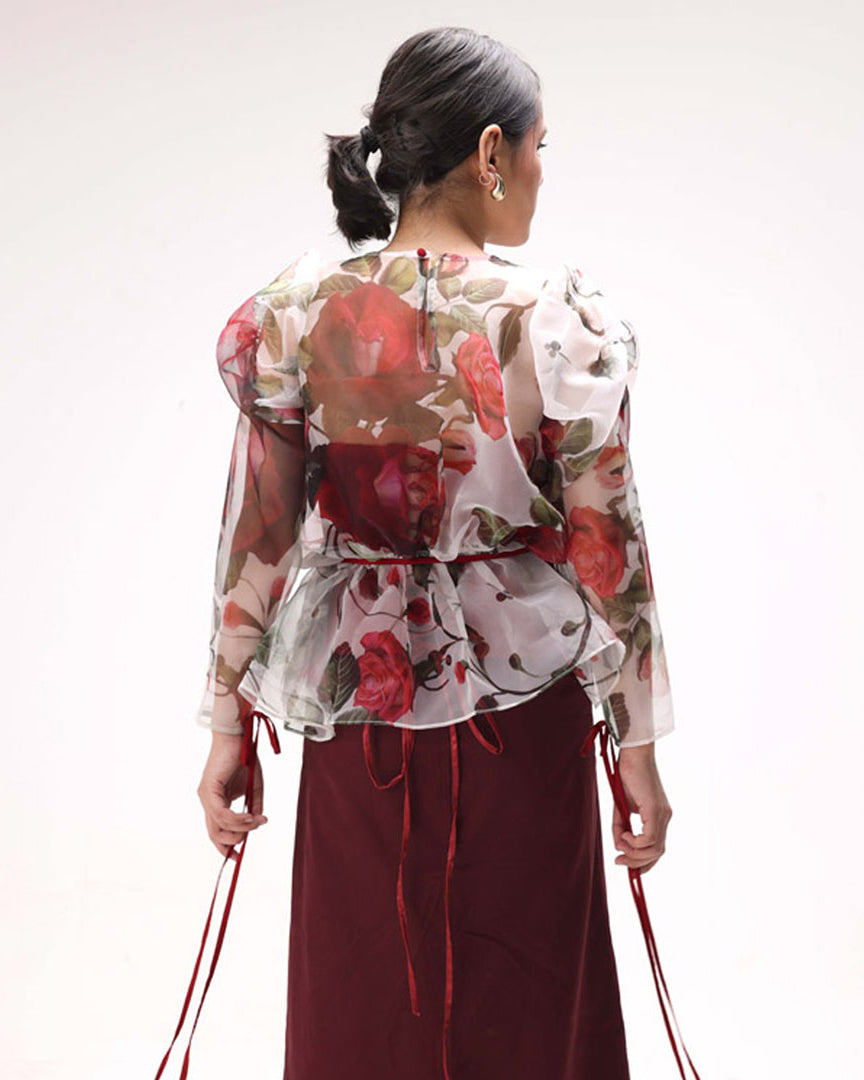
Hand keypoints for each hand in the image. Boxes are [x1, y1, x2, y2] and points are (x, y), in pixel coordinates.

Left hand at [197, 734, 267, 860]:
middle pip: (215, 835)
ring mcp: (205, 796)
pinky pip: (222, 814)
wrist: (239, 736)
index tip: (239, 858)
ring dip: (241, 828)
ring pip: (219, 827)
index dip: (226, 848)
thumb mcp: (254, 788)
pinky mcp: (208, 790)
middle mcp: (207, 801)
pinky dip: (238, 819)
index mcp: (215, 802)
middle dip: (235, 841)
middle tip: (254, 830)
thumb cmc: (245, 758)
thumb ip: (254, 807)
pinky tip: (251, 817)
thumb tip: (258, 824)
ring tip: (257, 820)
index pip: (216, 832)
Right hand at [610, 745, 671, 873]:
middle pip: (657, 853)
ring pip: (655, 849)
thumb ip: (621, 826)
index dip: (643, 861)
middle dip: (638, 862)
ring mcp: (662, 815)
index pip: (656, 847)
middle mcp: (664, 817)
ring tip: (619, 843)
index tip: (625, 863)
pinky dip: (634, 842)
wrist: (633, 753)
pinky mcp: (656, 811)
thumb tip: (619, 846)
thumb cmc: (626, 774)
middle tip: (619, 860)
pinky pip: (649, 838)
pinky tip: (623, 833)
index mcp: (658, 816)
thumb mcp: (621, 806)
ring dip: (634, 853)